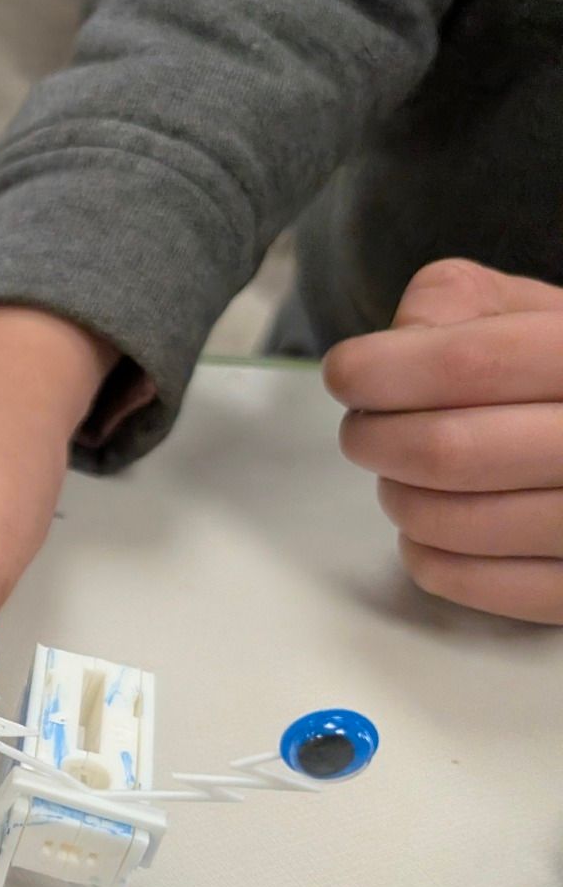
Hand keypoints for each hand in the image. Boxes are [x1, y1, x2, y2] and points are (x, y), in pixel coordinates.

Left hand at [326, 258, 562, 622]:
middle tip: (365, 431)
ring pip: (444, 521)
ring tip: (406, 473)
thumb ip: (456, 305)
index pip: (470, 363)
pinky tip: (433, 521)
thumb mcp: (527, 309)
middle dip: (374, 439)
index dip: (381, 370)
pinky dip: (421, 552)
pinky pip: (461, 580)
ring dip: (396, 495)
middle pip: (445, 451)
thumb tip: (394, 346)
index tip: (344, 374)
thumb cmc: (558, 368)